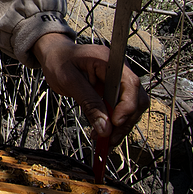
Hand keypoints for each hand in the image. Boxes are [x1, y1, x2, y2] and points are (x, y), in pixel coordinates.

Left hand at [32, 32, 148, 145]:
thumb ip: (89, 103)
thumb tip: (105, 128)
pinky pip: (122, 108)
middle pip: (136, 99)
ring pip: (132, 107)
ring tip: (104, 140)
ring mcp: (119, 80)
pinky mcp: (115, 90)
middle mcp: (120, 69)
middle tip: (109, 139)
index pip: (131, 84)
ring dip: (121, 126)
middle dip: (125, 122)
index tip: (115, 123)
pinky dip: (115, 123)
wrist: (56, 53)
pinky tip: (103, 131)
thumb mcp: (70, 81)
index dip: (128, 106)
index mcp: (110, 61)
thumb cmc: (60, 61)